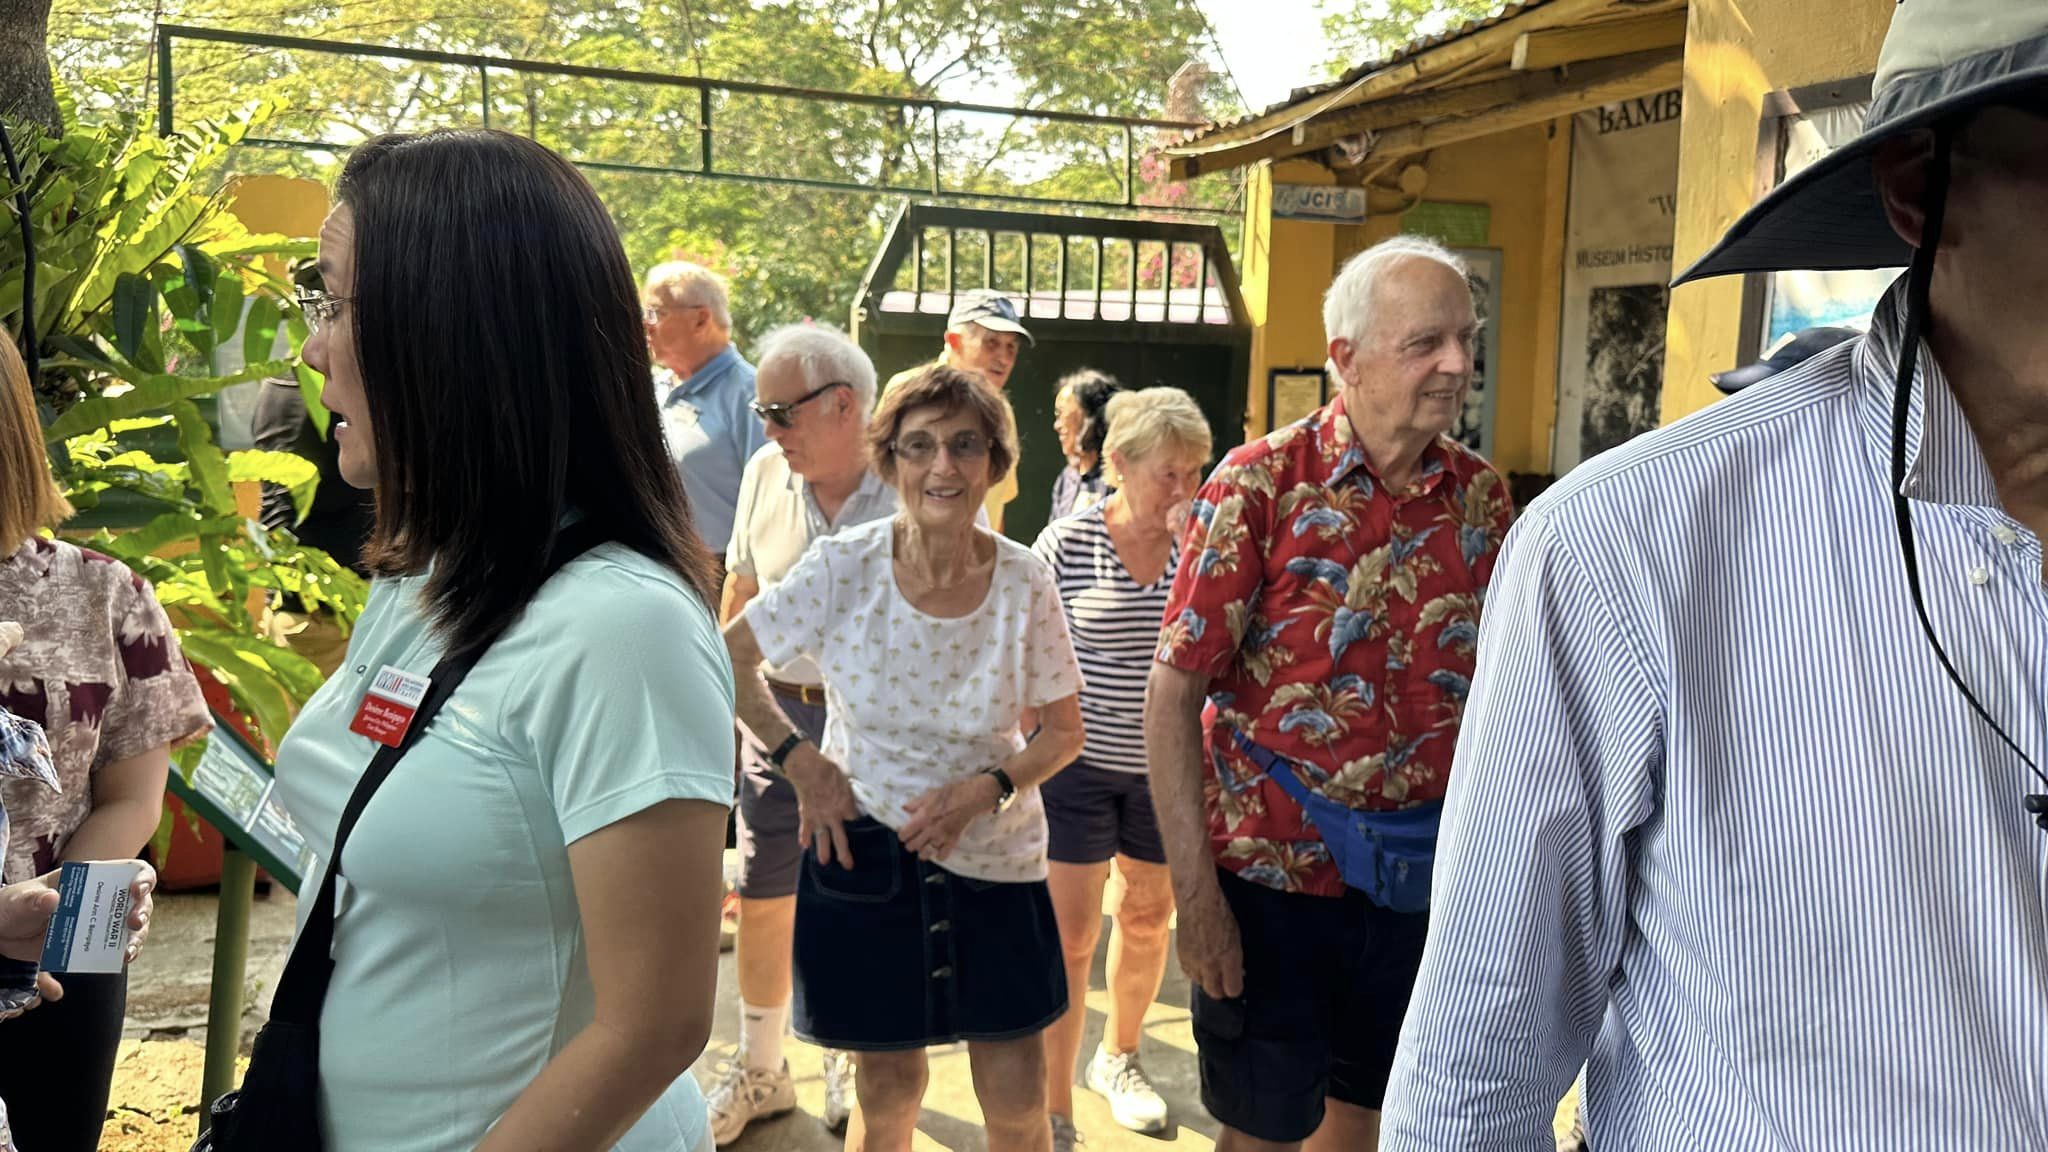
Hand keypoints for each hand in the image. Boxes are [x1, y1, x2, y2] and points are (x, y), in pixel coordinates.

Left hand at [0, 863, 154, 965]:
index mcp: (91, 878)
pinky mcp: (94, 943)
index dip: (142, 878)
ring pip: (134, 926)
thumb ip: (34, 899)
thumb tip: (53, 899)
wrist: (4, 934)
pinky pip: (117, 947)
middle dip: (142, 911)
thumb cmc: (14, 907)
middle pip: (140, 900)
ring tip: (127, 952)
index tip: (135, 891)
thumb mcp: (20, 900)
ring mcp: (100, 922)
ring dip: (137, 937)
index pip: (130, 870)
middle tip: (133, 923)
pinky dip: (123, 953)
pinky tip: (120, 960)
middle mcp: (103, 898)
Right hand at [784, 744, 859, 866]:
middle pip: (841, 838)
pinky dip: (803, 837)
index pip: (855, 821)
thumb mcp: (845, 780)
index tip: (860, 830)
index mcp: (846, 806)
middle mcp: (833, 816)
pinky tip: (803, 846)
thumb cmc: (829, 770)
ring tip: (824, 863)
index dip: (858, 826)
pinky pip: (805, 829)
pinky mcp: (806, 814)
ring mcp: (819, 817)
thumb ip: (847, 793)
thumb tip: (850, 798)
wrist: (808, 768)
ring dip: (823, 851)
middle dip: (844, 853)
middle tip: (848, 866)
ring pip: (822, 838)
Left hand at [899, 775, 999, 862]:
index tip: (905, 830)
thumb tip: (904, 808)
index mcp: (922, 818)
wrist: (970, 798)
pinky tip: (937, 849)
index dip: (902, 833)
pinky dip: (938, 855)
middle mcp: (930, 830)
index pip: (904, 834)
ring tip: (924, 845)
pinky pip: (943, 855)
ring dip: (922, 851)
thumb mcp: (929, 794)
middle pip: (912, 846)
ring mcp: (941, 837)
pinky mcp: (952, 841)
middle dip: (910, 843)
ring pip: (925, 854)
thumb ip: (915, 803)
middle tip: (913, 838)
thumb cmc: (950, 793)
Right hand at [1174, 875, 1242, 999]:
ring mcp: (1194, 961)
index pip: (1233, 989)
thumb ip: (1235, 959)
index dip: (1235, 988)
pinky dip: (1194, 971)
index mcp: (1228, 958)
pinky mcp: (1181, 956)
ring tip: (1211, 969)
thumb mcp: (1236, 937)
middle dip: (1221, 990)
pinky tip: (1199, 962)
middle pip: (1214, 992)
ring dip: (1206, 980)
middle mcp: (1210, 963)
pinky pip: (1188, 973)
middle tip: (1224, 983)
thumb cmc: (1220, 913)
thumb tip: (1237, 973)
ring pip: (1200, 983)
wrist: (1197, 900)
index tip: (1236, 984)